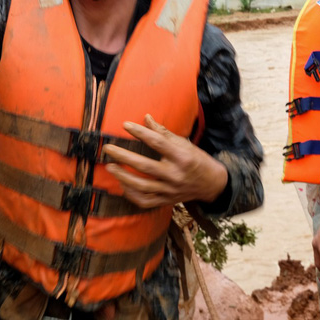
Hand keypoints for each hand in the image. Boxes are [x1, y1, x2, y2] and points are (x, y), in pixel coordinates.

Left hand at [102, 114, 228, 208]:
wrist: (212, 184)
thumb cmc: (196, 160)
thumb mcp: (184, 144)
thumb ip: (163, 132)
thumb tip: (146, 117)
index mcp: (182, 156)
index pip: (158, 142)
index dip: (140, 132)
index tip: (125, 125)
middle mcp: (175, 175)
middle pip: (144, 166)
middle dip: (123, 156)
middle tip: (107, 148)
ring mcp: (170, 190)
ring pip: (141, 186)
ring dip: (122, 176)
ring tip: (109, 167)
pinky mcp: (166, 201)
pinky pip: (144, 201)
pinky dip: (131, 194)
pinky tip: (122, 184)